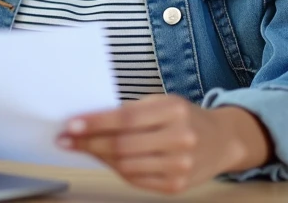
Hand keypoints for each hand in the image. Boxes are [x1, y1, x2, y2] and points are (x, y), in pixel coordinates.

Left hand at [56, 95, 273, 194]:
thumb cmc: (184, 117)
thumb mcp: (162, 102)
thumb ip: (131, 112)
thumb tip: (89, 122)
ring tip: (82, 148)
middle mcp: (180, 139)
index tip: (71, 125)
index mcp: (174, 111)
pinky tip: (106, 161)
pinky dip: (117, 170)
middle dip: (89, 143)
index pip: (126, 119)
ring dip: (98, 158)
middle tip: (65, 140)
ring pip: (126, 165)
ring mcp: (180, 166)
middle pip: (123, 146)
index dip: (95, 124)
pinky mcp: (177, 186)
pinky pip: (136, 180)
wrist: (222, 140)